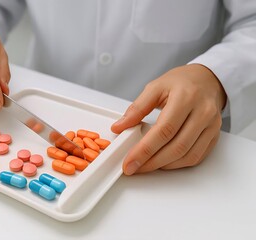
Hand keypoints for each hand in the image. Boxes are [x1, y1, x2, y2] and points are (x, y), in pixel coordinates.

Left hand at [111, 64, 226, 174]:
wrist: (206, 80)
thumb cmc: (181, 82)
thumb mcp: (155, 87)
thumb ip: (136, 108)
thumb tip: (119, 126)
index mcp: (186, 98)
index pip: (164, 130)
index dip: (145, 149)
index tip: (130, 161)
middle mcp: (202, 113)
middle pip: (177, 147)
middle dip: (152, 162)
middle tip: (134, 167)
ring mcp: (211, 126)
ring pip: (187, 155)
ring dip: (164, 165)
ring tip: (146, 165)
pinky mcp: (214, 136)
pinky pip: (196, 157)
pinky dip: (177, 164)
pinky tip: (163, 162)